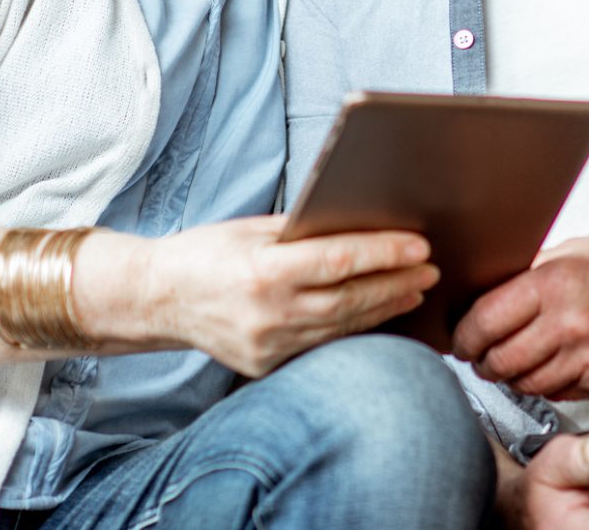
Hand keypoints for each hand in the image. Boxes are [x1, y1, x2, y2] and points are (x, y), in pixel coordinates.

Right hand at [147, 215, 435, 375]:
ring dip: (384, 308)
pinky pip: (321, 344)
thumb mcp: (251, 230)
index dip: (383, 253)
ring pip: (341, 326)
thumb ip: (301, 231)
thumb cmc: (206, 253)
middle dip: (396, 282)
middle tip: (431, 269)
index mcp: (261, 272)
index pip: (337, 261)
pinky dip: (354, 328)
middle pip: (348, 299)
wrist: (157, 299)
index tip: (419, 245)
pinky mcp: (265, 365)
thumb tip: (358, 222)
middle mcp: (267, 313)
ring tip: (414, 289)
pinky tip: (379, 314)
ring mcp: (266, 345)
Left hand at [454, 231, 588, 401]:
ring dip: (509, 376)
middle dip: (480, 360)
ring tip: (508, 361)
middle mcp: (570, 324)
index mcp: (557, 282)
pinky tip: (545, 367)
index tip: (458, 336)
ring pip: (524, 384)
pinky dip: (543, 385)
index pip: (485, 319)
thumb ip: (536, 268)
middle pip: (499, 359)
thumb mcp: (582, 247)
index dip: (462, 333)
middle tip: (477, 353)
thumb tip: (491, 285)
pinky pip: (557, 394)